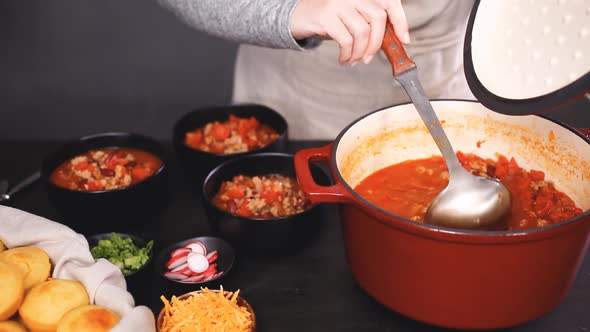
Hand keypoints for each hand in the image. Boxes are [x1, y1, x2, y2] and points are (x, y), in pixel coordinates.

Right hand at [290, 0, 408, 64]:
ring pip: (362, 32)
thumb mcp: (352, 18)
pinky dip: (347, 54)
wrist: (298, 17)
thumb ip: (370, 24)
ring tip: (353, 60)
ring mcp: (338, 3)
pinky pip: (345, 40)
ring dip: (360, 52)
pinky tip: (344, 59)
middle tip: (368, 58)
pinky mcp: (326, 16)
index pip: (389, 2)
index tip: (404, 40)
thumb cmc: (329, 20)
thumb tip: (392, 42)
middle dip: (377, 44)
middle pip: (378, 18)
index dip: (400, 21)